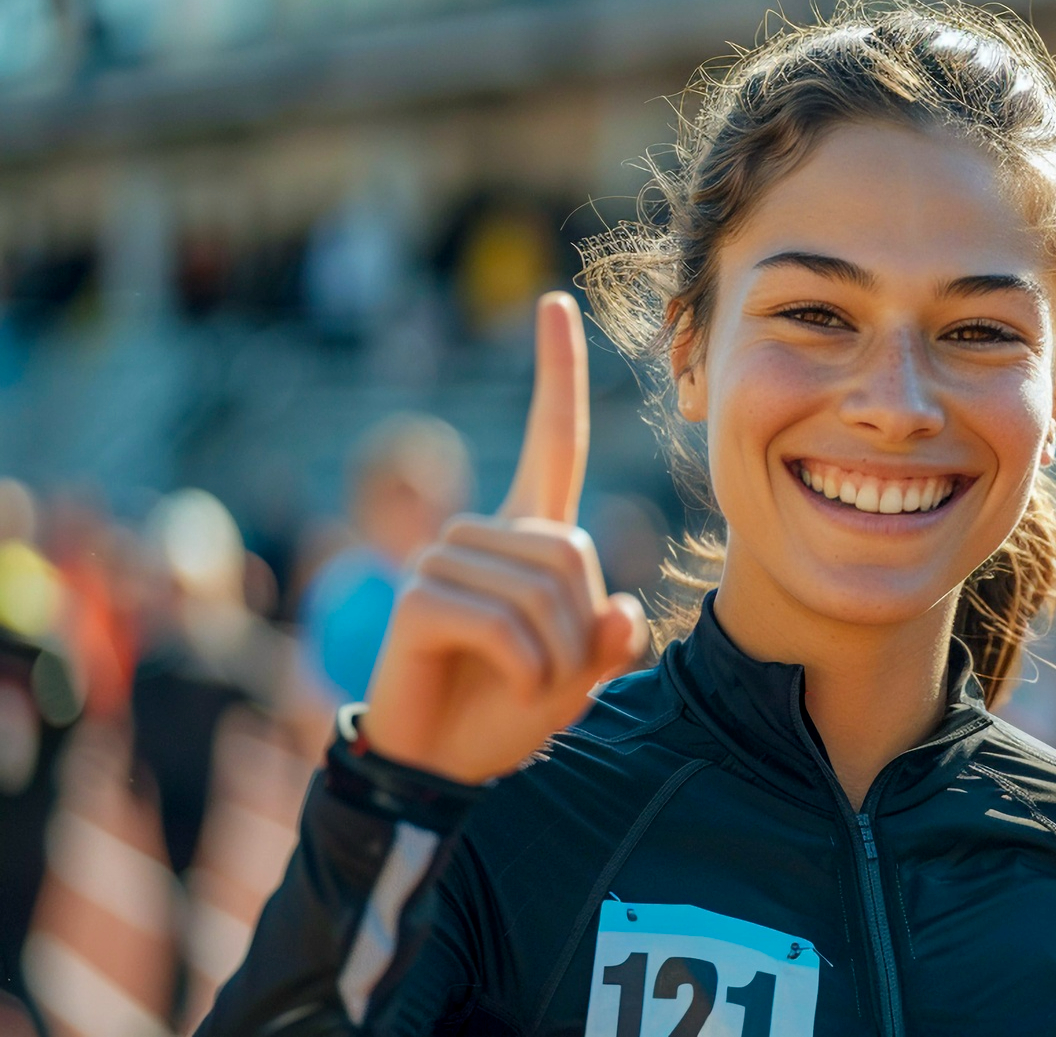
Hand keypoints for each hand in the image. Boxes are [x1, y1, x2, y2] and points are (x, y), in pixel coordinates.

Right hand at [360, 293, 651, 783]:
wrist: (446, 768)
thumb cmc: (510, 711)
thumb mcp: (580, 674)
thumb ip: (607, 640)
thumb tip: (619, 610)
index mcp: (528, 535)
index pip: (554, 441)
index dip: (557, 375)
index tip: (557, 303)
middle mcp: (484, 536)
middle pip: (572, 553)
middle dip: (579, 626)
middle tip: (549, 673)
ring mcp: (443, 561)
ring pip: (542, 592)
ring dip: (553, 656)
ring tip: (522, 683)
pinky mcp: (419, 598)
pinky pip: (504, 623)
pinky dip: (525, 668)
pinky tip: (507, 686)